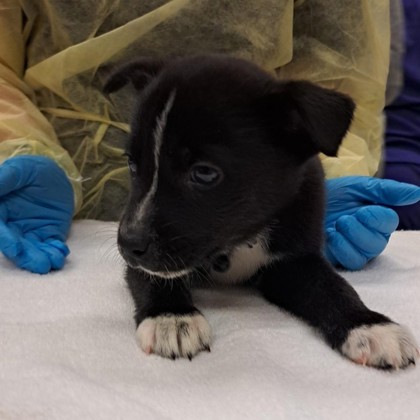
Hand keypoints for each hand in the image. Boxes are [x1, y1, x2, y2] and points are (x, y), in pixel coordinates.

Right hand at [0, 156, 73, 273]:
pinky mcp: (48, 234)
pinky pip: (51, 246)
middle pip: (16, 245)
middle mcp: (12, 226)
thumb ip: (5, 180)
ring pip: (33, 249)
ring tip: (53, 263)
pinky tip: (61, 252)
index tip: (15, 249)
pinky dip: (56, 251)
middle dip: (27, 257)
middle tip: (41, 265)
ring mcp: (30, 232)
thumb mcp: (19, 170)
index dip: (6, 240)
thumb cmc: (31, 169)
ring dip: (42, 257)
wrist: (55, 175)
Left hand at [325, 176, 419, 269]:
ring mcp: (351, 250)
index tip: (362, 210)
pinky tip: (329, 236)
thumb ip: (387, 191)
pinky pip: (345, 262)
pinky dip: (338, 248)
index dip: (377, 218)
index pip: (388, 223)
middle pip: (376, 244)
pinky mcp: (335, 258)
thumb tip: (417, 193)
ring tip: (336, 227)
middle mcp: (368, 238)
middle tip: (344, 219)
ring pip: (361, 256)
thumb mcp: (359, 187)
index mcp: (377, 220)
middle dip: (359, 230)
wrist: (303, 199)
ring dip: (348, 240)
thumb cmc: (334, 193)